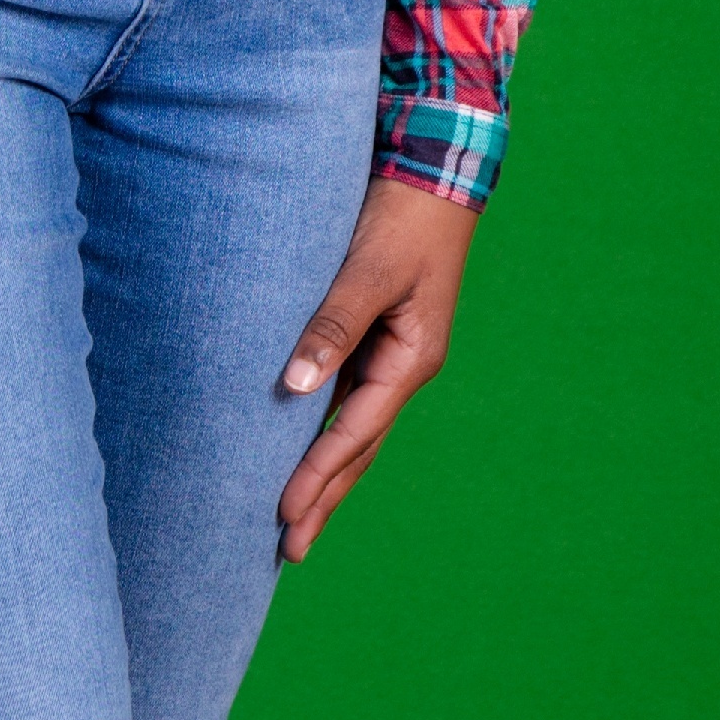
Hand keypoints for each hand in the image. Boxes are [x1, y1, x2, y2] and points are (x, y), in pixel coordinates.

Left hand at [275, 176, 479, 561]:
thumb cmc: (405, 216)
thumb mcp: (370, 269)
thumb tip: (296, 386)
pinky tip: (300, 442)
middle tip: (289, 550)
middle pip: (359, 447)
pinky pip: (346, 393)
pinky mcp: (376, 331)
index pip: (355, 435)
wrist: (434, 168)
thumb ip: (334, 324)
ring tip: (294, 515)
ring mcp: (392, 352)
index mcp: (411, 359)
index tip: (285, 519)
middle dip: (325, 497)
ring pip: (354, 425)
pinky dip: (324, 426)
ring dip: (326, 470)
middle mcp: (403, 365)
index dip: (319, 478)